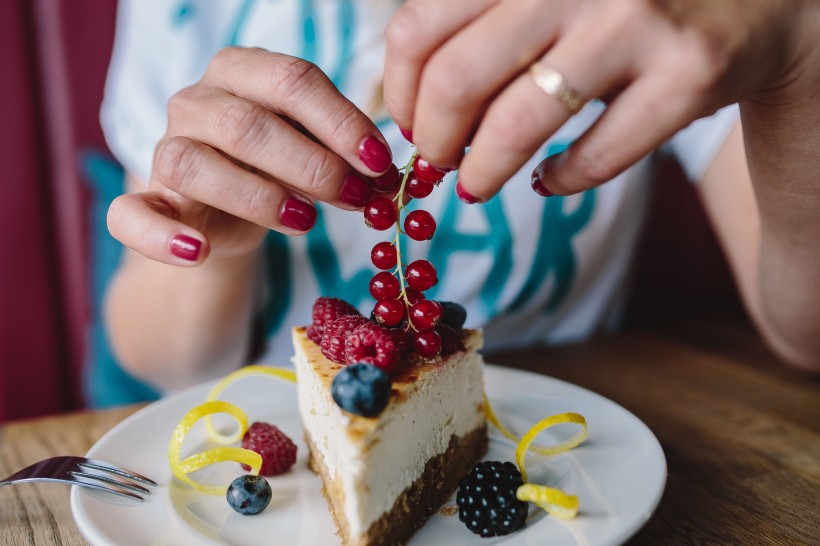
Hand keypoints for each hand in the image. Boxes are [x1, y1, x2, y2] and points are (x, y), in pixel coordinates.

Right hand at [108, 47, 393, 264]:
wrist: (226, 215)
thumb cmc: (278, 171)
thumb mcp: (315, 153)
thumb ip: (343, 156)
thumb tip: (384, 176)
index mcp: (242, 71)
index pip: (292, 80)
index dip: (340, 122)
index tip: (378, 163)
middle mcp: (196, 101)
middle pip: (247, 124)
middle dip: (311, 165)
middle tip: (353, 197)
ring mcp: (164, 149)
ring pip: (194, 164)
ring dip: (257, 196)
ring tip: (304, 221)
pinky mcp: (145, 199)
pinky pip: (129, 214)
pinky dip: (161, 236)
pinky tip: (199, 252)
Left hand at [384, 0, 804, 200]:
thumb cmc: (621, 0)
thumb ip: (481, 20)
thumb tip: (402, 97)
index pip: (419, 26)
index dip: (400, 91)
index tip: (409, 122)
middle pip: (457, 79)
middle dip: (434, 141)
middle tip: (440, 161)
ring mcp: (637, 20)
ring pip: (520, 123)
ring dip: (483, 172)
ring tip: (477, 186)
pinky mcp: (691, 72)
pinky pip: (598, 155)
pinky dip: (560, 181)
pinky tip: (549, 180)